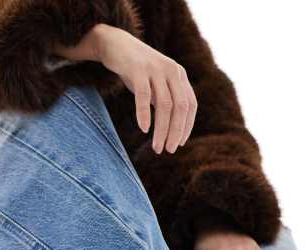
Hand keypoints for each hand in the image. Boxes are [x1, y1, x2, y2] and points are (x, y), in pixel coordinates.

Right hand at [54, 24, 196, 153]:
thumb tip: (173, 131)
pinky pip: (144, 95)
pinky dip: (145, 114)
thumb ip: (166, 102)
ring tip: (157, 147)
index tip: (180, 144)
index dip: (187, 126)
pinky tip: (144, 129)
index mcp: (179, 75)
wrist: (115, 44)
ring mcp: (155, 68)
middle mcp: (171, 70)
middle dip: (176, 132)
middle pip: (180, 107)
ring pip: (165, 105)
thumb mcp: (156, 86)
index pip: (190, 105)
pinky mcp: (138, 69)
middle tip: (169, 150)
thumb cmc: (137, 71)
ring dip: (162, 130)